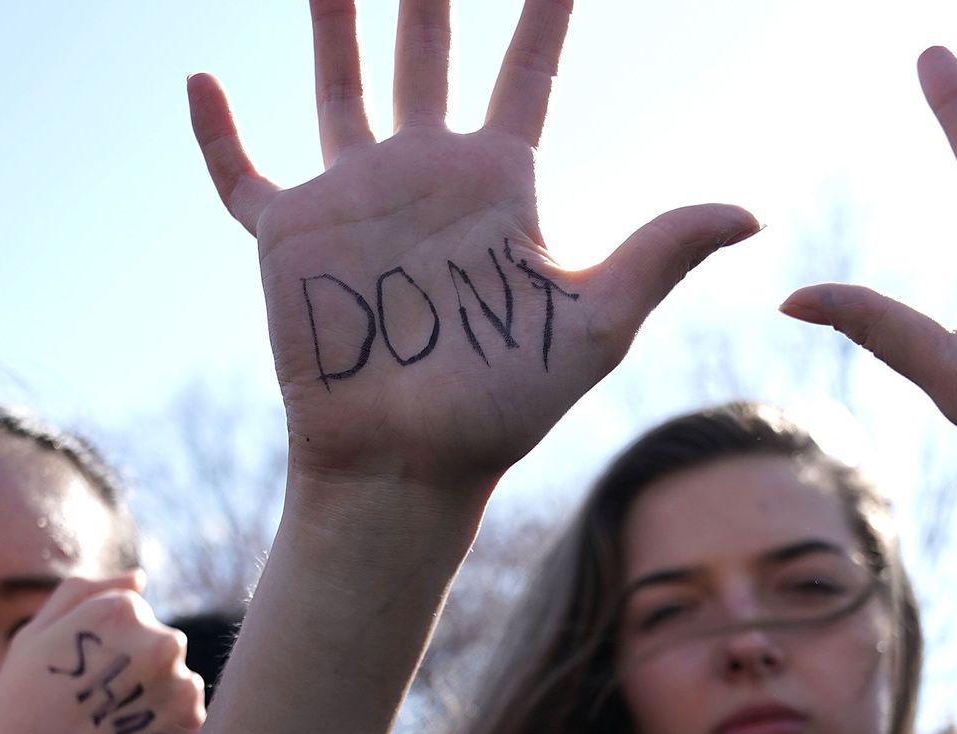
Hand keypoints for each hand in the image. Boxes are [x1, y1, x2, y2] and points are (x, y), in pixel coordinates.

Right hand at [0, 574, 203, 733]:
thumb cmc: (19, 719)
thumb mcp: (31, 642)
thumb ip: (84, 595)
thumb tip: (139, 578)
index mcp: (123, 612)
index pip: (135, 614)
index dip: (103, 649)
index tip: (79, 679)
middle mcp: (163, 645)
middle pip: (161, 649)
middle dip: (134, 674)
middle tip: (92, 710)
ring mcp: (183, 693)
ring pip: (177, 687)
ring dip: (153, 706)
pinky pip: (187, 727)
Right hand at [189, 0, 758, 492]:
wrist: (407, 465)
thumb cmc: (504, 405)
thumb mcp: (596, 325)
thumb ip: (661, 253)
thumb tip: (755, 213)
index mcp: (500, 182)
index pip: (529, 68)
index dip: (545, 6)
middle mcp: (426, 173)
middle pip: (429, 51)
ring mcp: (354, 198)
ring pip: (339, 88)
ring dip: (334, 24)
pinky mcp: (289, 239)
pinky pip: (242, 177)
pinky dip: (218, 136)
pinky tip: (201, 82)